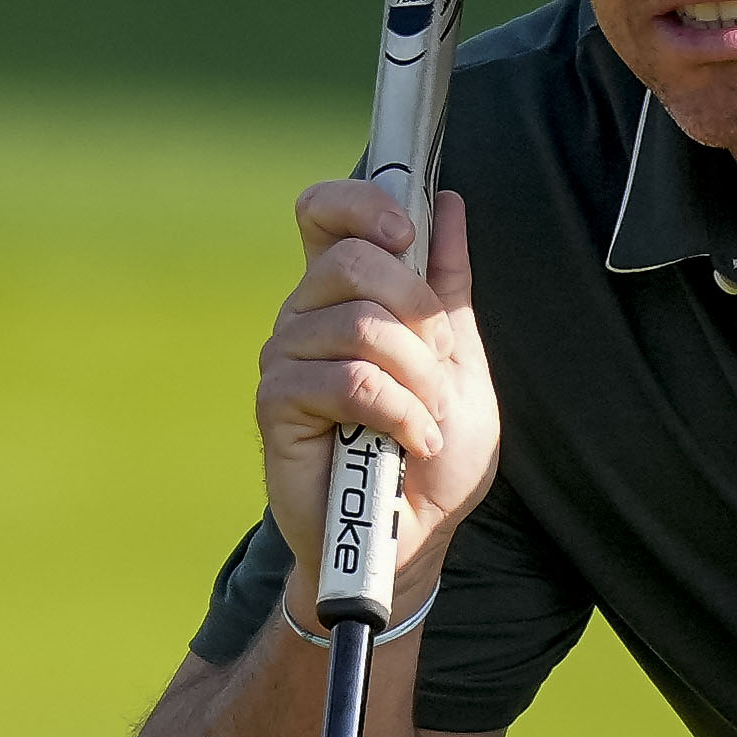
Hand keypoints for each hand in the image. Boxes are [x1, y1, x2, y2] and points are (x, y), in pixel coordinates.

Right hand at [253, 178, 497, 600]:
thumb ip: (448, 284)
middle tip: (440, 369)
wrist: (415, 534)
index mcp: (343, 292)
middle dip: (419, 315)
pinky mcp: (276, 404)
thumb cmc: (432, 452)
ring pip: (359, 325)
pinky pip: (347, 381)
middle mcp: (305, 314)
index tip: (408, 234)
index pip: (323, 212)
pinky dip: (398, 412)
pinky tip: (411, 441)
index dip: (361, 204)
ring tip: (428, 420)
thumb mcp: (459, 357)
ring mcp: (285, 357)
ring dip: (418, 377)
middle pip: (353, 260)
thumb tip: (446, 202)